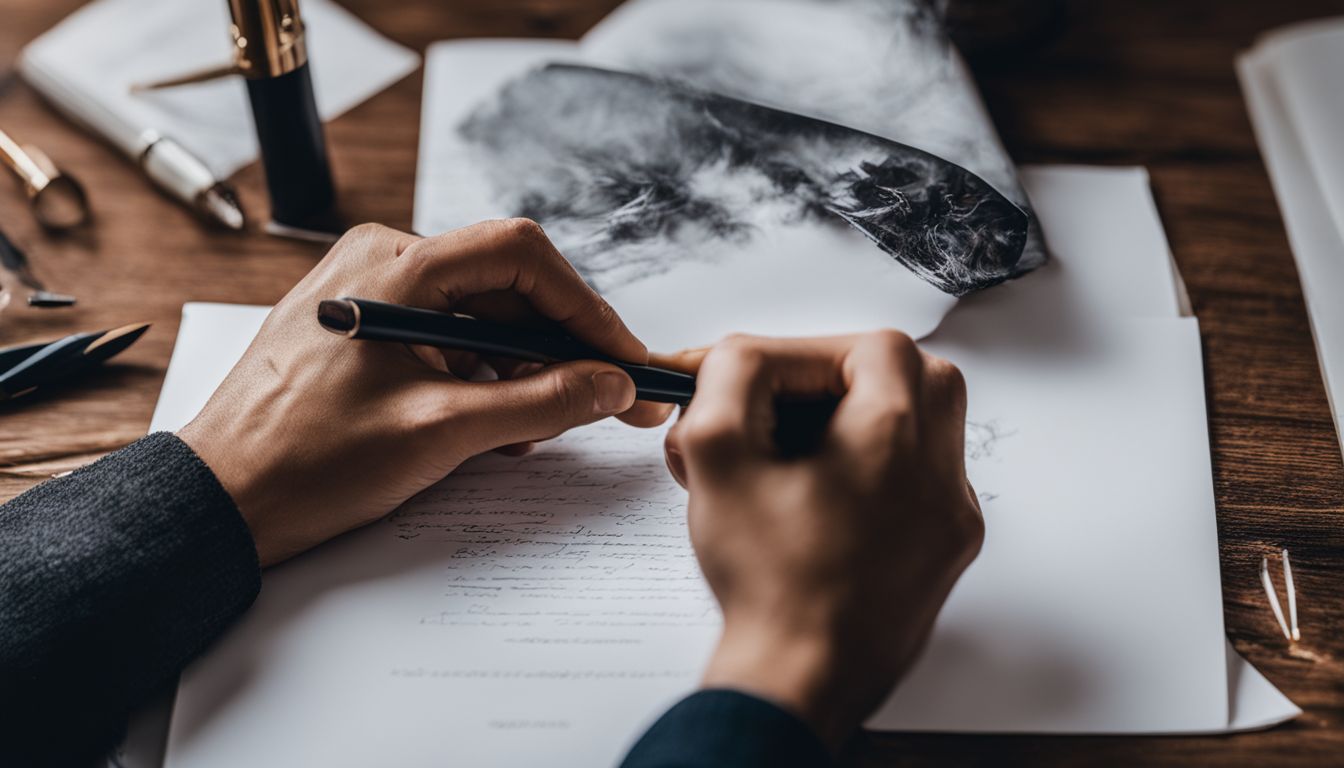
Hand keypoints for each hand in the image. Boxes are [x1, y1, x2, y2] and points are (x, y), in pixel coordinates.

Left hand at [179, 220, 670, 565]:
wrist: (222, 500)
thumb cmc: (308, 461)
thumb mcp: (443, 433)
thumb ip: (541, 401)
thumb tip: (612, 385)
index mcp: (395, 266)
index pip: (522, 257)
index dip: (586, 309)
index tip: (623, 359)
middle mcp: (381, 263)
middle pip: (505, 288)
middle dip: (559, 347)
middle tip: (606, 398)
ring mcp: (368, 294)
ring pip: (477, 317)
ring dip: (520, 368)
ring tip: (536, 429)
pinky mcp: (362, 329)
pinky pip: (443, 338)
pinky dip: (479, 376)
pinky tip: (492, 424)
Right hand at [661, 333, 982, 748]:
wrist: (800, 680)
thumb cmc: (766, 583)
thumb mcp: (717, 454)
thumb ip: (727, 376)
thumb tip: (736, 356)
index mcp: (895, 434)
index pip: (861, 348)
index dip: (799, 352)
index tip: (754, 377)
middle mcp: (940, 470)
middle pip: (913, 375)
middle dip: (843, 374)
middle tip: (787, 399)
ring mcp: (951, 514)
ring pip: (926, 424)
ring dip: (864, 417)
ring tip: (798, 450)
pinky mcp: (944, 549)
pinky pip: (923, 479)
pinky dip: (878, 469)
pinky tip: (821, 501)